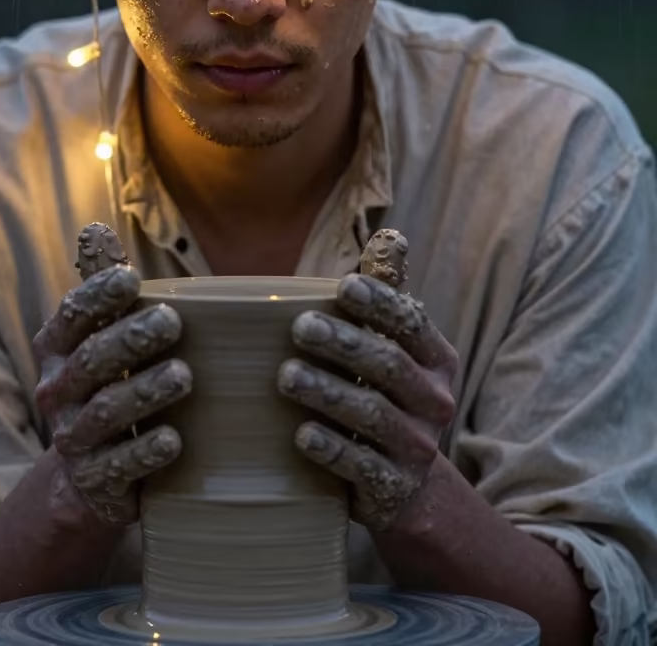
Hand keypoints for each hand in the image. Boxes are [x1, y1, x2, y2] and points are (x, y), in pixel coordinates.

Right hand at [33, 222, 191, 526]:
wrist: (87, 478)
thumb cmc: (106, 384)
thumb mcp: (99, 336)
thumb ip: (99, 287)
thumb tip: (93, 229)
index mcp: (56, 350)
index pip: (70, 317)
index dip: (96, 296)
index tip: (130, 278)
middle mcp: (56, 393)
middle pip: (90, 363)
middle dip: (130, 339)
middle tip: (172, 321)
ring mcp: (74, 440)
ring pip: (105, 413)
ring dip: (145, 392)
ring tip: (184, 375)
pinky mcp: (95, 482)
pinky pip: (118, 467)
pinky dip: (146, 452)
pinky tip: (174, 438)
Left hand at [278, 230, 457, 531]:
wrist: (407, 486)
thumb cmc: (387, 393)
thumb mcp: (396, 346)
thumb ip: (389, 292)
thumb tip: (392, 236)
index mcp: (438, 360)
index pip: (412, 324)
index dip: (381, 304)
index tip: (343, 285)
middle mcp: (435, 403)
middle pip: (389, 367)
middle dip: (344, 344)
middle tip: (300, 326)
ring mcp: (416, 449)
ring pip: (372, 416)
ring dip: (328, 393)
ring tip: (286, 375)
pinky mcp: (392, 488)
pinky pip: (360, 467)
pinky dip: (331, 449)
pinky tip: (300, 434)